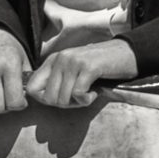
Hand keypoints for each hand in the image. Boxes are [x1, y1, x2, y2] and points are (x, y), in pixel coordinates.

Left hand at [24, 39, 138, 108]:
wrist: (127, 53)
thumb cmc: (100, 67)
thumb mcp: (73, 70)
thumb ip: (57, 81)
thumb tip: (42, 100)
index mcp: (53, 60)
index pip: (31, 88)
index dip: (44, 100)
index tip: (62, 99)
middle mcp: (61, 58)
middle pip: (48, 98)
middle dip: (64, 104)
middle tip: (80, 97)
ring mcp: (74, 62)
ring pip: (62, 98)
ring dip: (77, 102)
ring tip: (89, 92)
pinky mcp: (88, 67)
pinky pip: (78, 95)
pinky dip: (87, 99)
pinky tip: (95, 91)